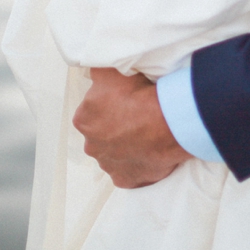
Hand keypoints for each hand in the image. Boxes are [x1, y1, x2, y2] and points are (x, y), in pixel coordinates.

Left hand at [72, 67, 191, 188]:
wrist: (165, 123)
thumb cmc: (138, 95)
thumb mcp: (110, 70)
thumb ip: (97, 70)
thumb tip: (92, 70)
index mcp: (84, 119)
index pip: (93, 109)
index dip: (110, 102)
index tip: (127, 98)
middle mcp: (91, 145)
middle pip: (102, 133)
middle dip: (116, 126)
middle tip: (138, 115)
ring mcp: (109, 165)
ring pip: (116, 152)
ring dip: (127, 144)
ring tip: (147, 132)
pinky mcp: (126, 179)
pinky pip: (130, 170)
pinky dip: (138, 162)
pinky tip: (150, 150)